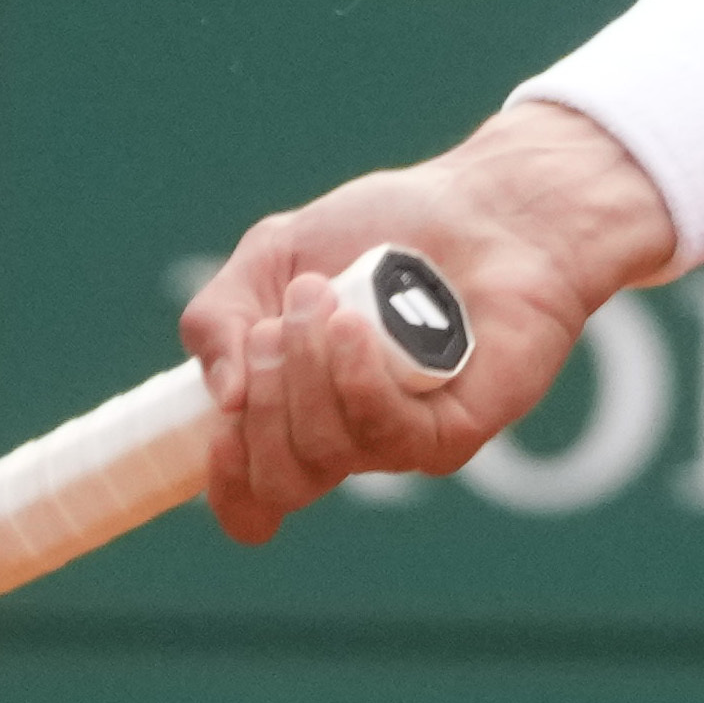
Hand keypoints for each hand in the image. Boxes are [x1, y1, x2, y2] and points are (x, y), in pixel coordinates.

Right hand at [177, 102, 676, 540]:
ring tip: (320, 298)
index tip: (217, 428)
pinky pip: (387, 432)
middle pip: (281, 481)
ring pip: (325, 452)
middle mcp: (350, 438)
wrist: (487, 205)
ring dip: (304, 372)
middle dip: (260, 404)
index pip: (254, 497)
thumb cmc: (383, 229)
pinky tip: (356, 327)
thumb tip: (223, 398)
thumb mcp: (271, 257)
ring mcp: (403, 439)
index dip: (226, 483)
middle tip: (275, 326)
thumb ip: (218, 318)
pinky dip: (355, 380)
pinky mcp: (455, 430)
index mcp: (299, 412)